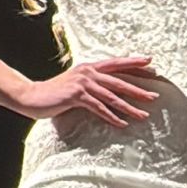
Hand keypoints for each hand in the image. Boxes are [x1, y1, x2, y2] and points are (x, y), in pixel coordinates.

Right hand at [19, 58, 159, 125]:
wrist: (32, 96)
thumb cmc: (55, 93)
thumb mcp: (76, 83)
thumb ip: (91, 83)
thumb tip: (108, 89)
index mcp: (90, 67)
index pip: (116, 63)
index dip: (134, 63)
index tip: (151, 63)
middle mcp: (88, 72)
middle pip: (119, 81)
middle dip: (138, 89)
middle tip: (154, 96)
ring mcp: (82, 83)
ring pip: (112, 96)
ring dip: (129, 107)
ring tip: (143, 115)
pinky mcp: (76, 96)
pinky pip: (99, 108)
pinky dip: (112, 117)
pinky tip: (122, 124)